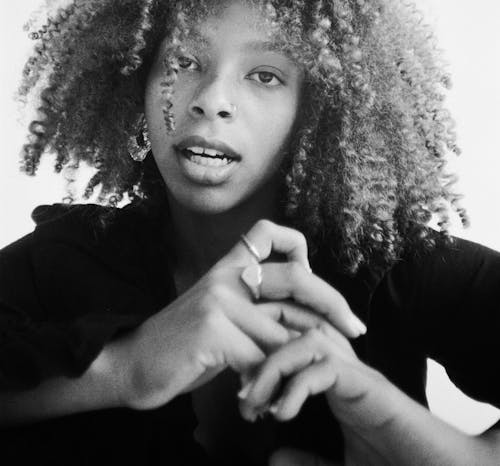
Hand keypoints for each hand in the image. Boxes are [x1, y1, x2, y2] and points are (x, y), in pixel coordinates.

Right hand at [106, 219, 365, 410]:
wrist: (130, 363)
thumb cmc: (184, 346)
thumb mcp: (222, 314)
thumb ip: (257, 308)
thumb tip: (310, 320)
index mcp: (228, 267)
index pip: (268, 232)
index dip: (299, 247)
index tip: (315, 277)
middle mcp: (226, 275)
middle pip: (296, 279)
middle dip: (333, 305)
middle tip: (356, 330)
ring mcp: (220, 300)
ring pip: (283, 331)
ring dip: (295, 366)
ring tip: (294, 391)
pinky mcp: (213, 330)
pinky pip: (261, 360)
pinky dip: (267, 387)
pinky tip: (258, 404)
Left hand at [240, 327, 499, 464]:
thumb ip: (309, 462)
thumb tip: (274, 457)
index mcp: (337, 382)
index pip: (295, 345)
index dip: (263, 359)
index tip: (240, 394)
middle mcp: (346, 369)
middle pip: (297, 331)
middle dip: (261, 353)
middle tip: (240, 395)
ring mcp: (358, 374)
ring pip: (307, 340)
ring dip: (274, 365)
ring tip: (254, 401)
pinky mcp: (370, 387)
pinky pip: (326, 368)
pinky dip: (297, 385)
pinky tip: (283, 412)